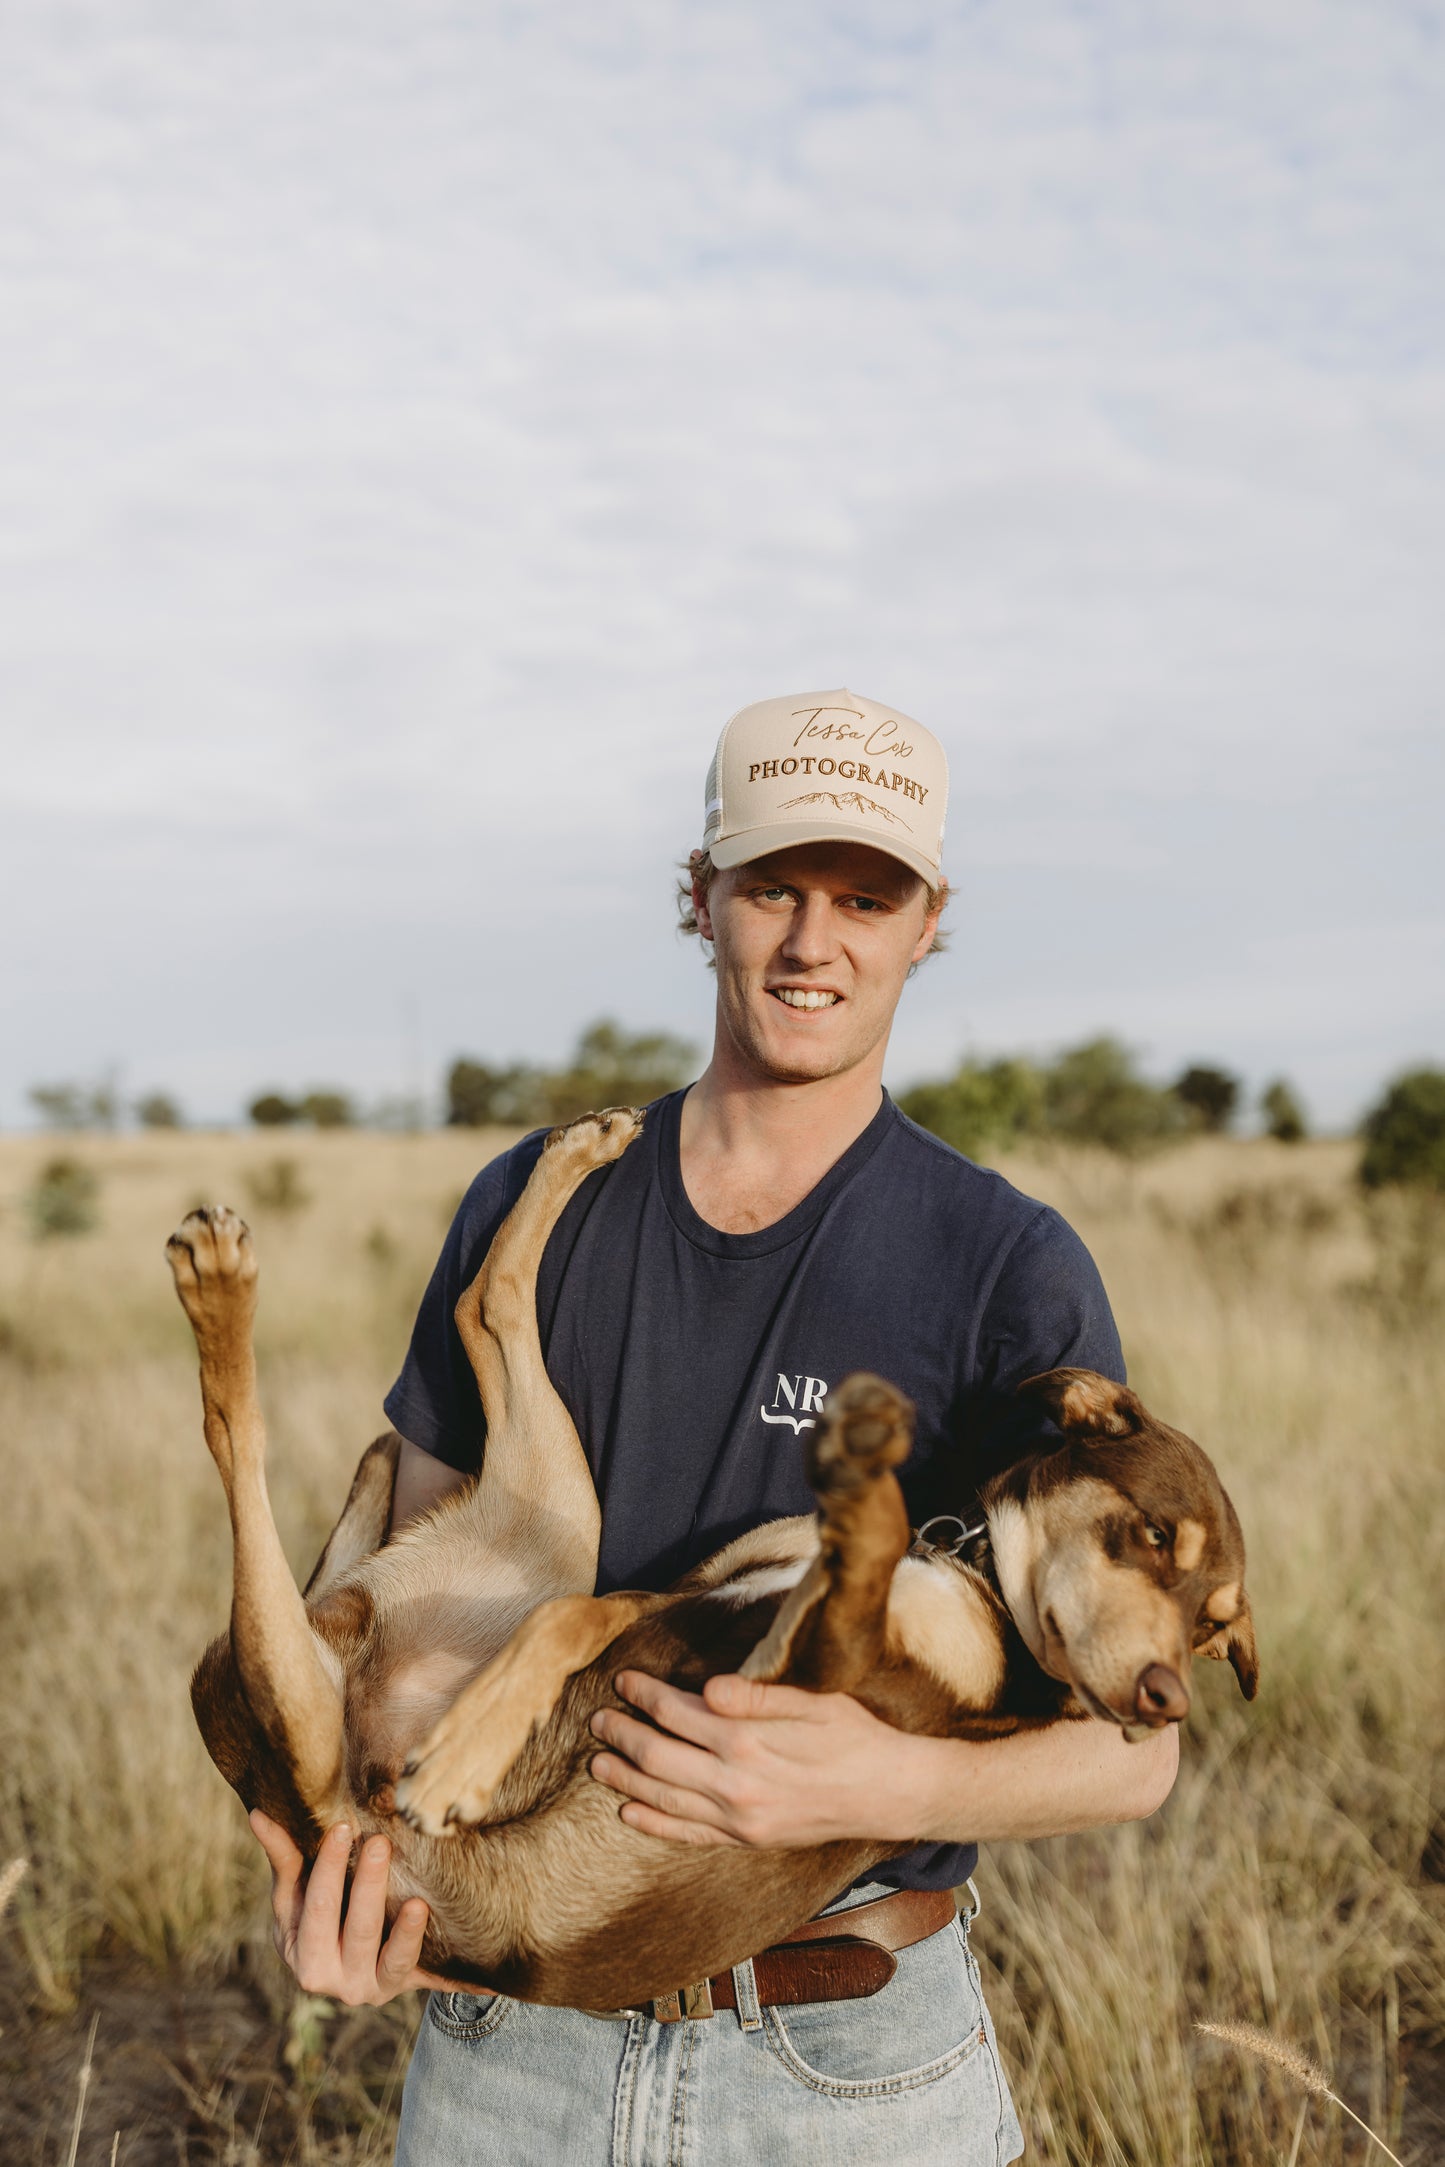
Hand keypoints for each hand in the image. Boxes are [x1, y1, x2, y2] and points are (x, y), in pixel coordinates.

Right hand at [249, 1812, 466, 2004]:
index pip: (317, 1909)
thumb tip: (258, 1812)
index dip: (328, 1870)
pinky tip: (491, 1982)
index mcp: (305, 1956)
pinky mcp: (411, 1987)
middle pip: (357, 1932)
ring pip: (395, 1960)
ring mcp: (377, 1989)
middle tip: (381, 1843)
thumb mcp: (294, 1896)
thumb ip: (283, 1857)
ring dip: (408, 1936)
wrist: (337, 1966)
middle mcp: (339, 1981)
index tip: (342, 1829)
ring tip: (419, 1904)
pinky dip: (462, 1984)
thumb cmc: (313, 1917)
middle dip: (368, 1888)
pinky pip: (437, 1985)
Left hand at [588, 1671, 923, 1848]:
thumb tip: (708, 1688)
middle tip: (598, 1718)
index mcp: (747, 1740)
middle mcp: (735, 1784)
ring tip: (597, 1763)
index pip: (677, 1713)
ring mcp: (739, 1818)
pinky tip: (628, 1813)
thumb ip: (757, 1694)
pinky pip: (688, 1834)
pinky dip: (654, 1824)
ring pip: (665, 1798)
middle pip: (659, 1756)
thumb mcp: (811, 1699)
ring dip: (626, 1779)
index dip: (645, 1694)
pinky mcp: (747, 1839)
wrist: (889, 1792)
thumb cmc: (853, 1735)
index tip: (624, 1680)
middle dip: (623, 1734)